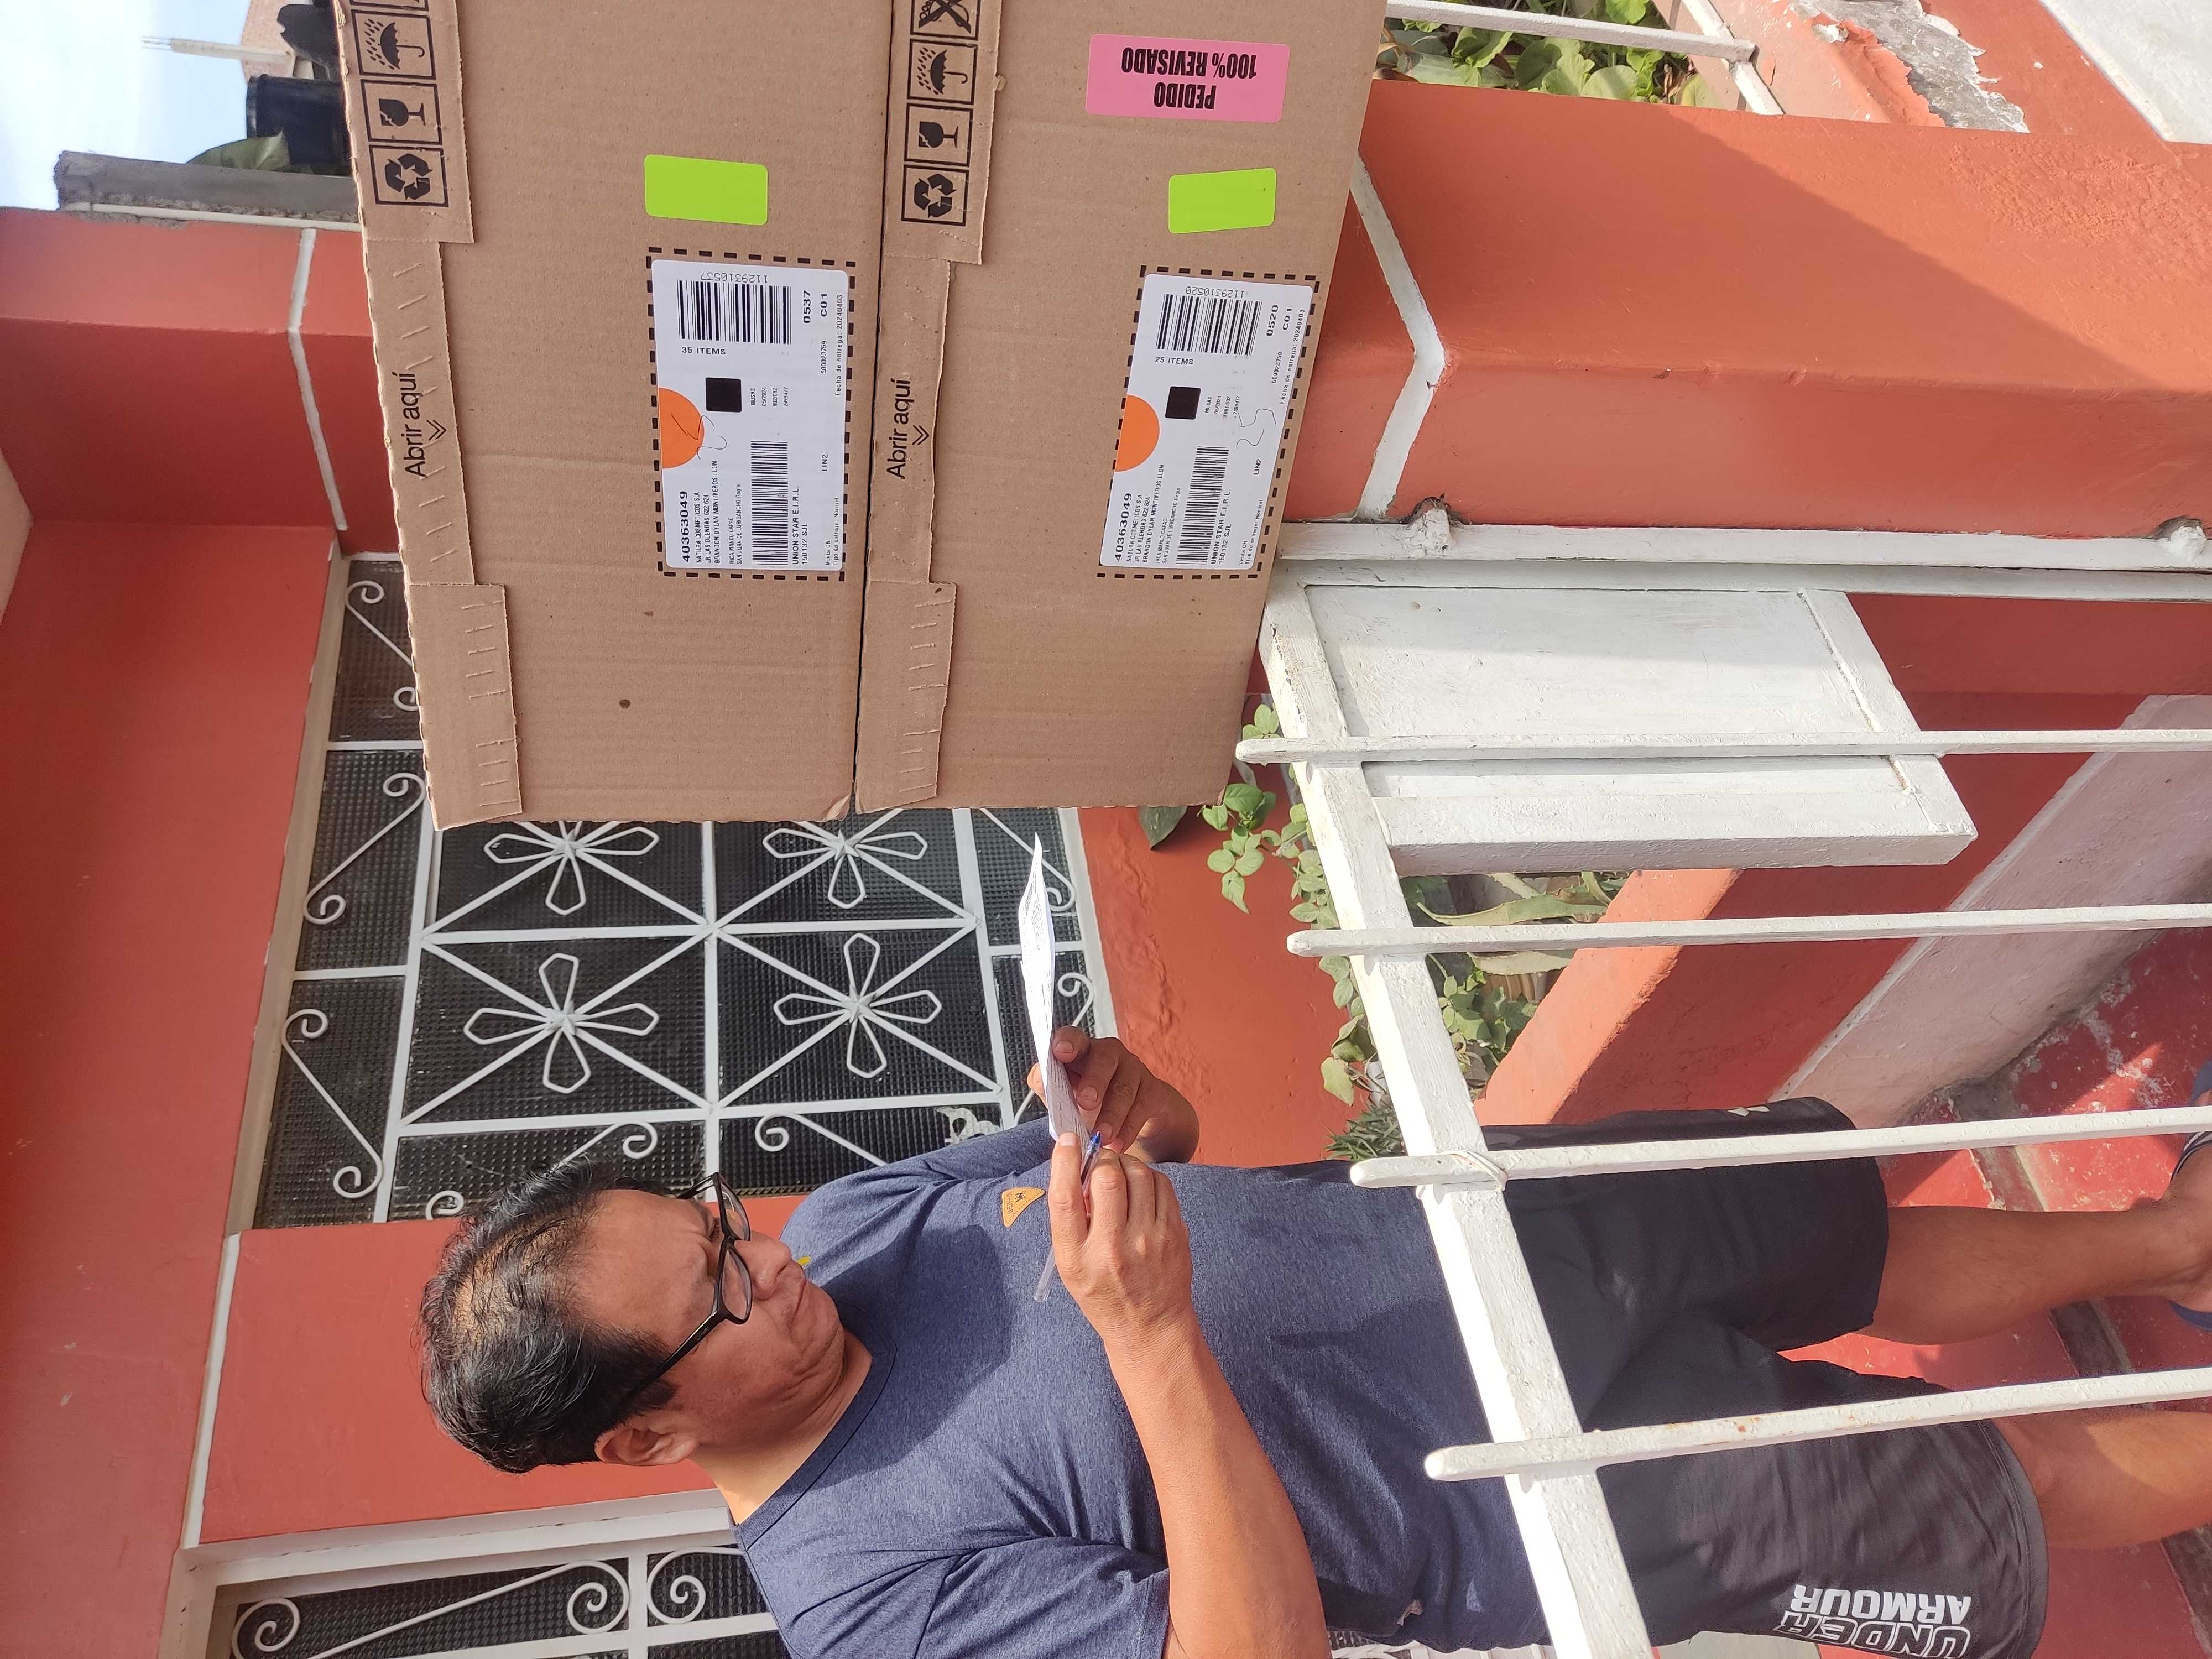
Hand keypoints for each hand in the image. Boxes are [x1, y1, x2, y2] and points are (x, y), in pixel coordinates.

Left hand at [1027, 1029, 1197, 1159]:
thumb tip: (1039, 1076)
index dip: (1067, 1042)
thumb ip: (1048, 1085)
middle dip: (1094, 1080)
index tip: (1060, 1051)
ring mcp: (1133, 1069)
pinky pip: (1141, 1108)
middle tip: (1086, 1103)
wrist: (1131, 1112)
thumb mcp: (1064, 1093)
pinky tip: (1118, 1143)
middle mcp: (1109, 1054)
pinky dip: (1129, 1129)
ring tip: (1102, 1136)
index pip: (1074, 1037)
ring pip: (1124, 1088)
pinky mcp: (1151, 1090)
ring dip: (1112, 1114)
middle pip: (1103, 1059)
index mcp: (1083, 1050)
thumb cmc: (1090, 1099)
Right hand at [1049, 1133, 1194, 1348]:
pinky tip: (1140, 1188)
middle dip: (1102, 1160)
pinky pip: (1162, 1184)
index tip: (1067, 1141)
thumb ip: (1070, 1222)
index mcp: (1077, 1259)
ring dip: (1126, 1164)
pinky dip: (1148, 1177)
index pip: (1065, 1198)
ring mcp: (1149, 1241)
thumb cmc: (1105, 1294)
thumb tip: (1077, 1169)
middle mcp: (1112, 1249)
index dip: (1064, 1161)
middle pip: (1107, 1178)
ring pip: (1139, 1173)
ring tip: (1120, 1175)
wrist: (1151, 1327)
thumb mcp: (1071, 1266)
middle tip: (1100, 1165)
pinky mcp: (1175, 1233)